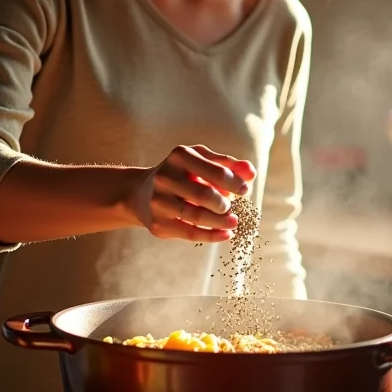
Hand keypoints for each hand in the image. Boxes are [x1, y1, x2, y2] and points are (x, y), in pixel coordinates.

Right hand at [128, 145, 255, 242]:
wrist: (140, 192)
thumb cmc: (181, 173)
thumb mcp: (201, 160)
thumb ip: (227, 164)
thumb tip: (250, 172)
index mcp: (180, 156)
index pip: (216, 171)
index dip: (235, 183)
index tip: (245, 190)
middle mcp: (165, 177)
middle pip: (205, 195)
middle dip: (225, 204)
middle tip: (234, 209)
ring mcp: (159, 201)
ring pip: (197, 216)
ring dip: (221, 222)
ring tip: (234, 222)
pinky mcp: (158, 224)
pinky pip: (189, 233)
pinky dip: (212, 236)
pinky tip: (226, 234)